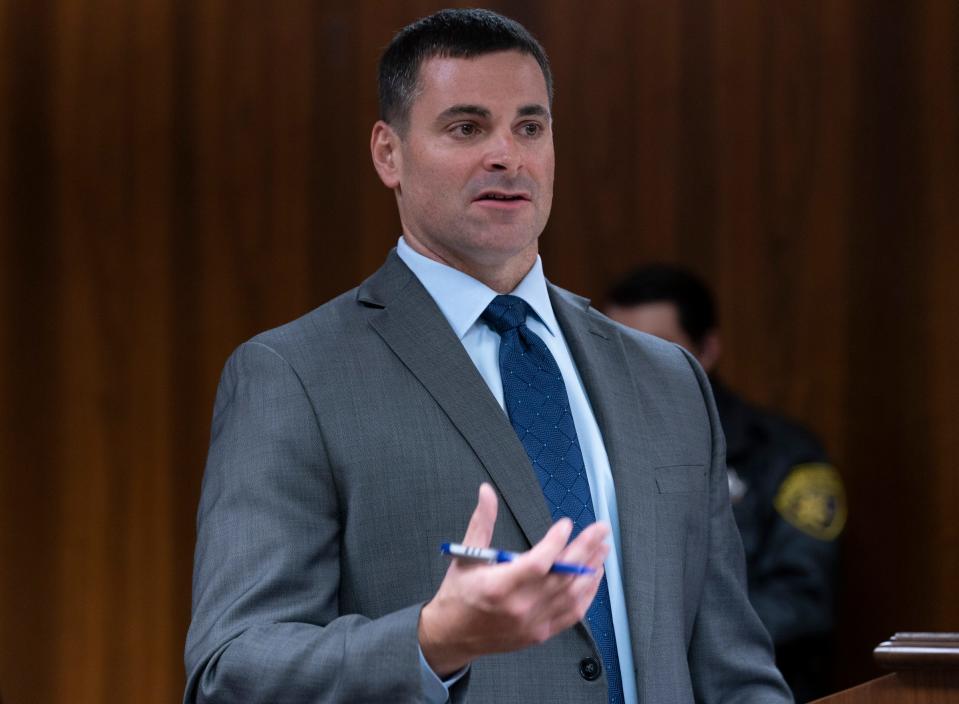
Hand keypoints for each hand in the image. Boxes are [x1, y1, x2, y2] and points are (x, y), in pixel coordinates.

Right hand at [418, 483, 609, 676]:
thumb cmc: (458, 594)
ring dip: (592, 569)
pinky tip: (594, 576)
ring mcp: (532, 622)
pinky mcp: (540, 633)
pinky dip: (587, 594)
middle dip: (586, 548)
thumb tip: (487, 492)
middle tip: (600, 529)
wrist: (452, 635)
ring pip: (573, 594)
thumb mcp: (465, 554)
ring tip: (603, 548)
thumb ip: (481, 521)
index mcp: (498, 586)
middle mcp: (519, 607)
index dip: (556, 542)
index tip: (566, 525)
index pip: (538, 563)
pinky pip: (572, 614)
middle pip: (562, 576)